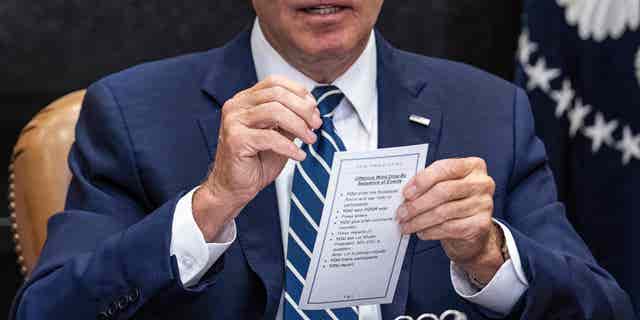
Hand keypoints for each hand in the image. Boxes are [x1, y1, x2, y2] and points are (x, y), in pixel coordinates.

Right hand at [193, 76, 322, 240]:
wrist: (234, 188)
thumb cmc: (254, 162)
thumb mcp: (278, 135)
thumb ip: (290, 120)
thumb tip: (311, 110)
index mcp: (245, 100)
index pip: (274, 82)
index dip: (298, 92)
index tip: (313, 108)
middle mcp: (236, 107)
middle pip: (277, 94)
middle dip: (303, 109)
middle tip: (316, 124)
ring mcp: (233, 122)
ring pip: (274, 111)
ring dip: (299, 126)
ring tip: (309, 139)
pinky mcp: (236, 140)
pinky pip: (270, 137)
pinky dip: (289, 146)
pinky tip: (298, 155)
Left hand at [396, 157, 503, 282]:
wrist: (473, 229)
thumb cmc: (454, 202)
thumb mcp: (444, 186)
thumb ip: (429, 183)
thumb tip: (405, 194)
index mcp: (472, 166)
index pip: (445, 168)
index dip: (422, 180)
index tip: (405, 193)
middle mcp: (482, 183)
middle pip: (444, 191)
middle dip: (417, 204)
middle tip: (401, 213)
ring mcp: (484, 204)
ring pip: (444, 212)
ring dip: (420, 221)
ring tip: (405, 225)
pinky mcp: (481, 225)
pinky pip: (449, 228)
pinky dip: (430, 231)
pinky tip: (420, 232)